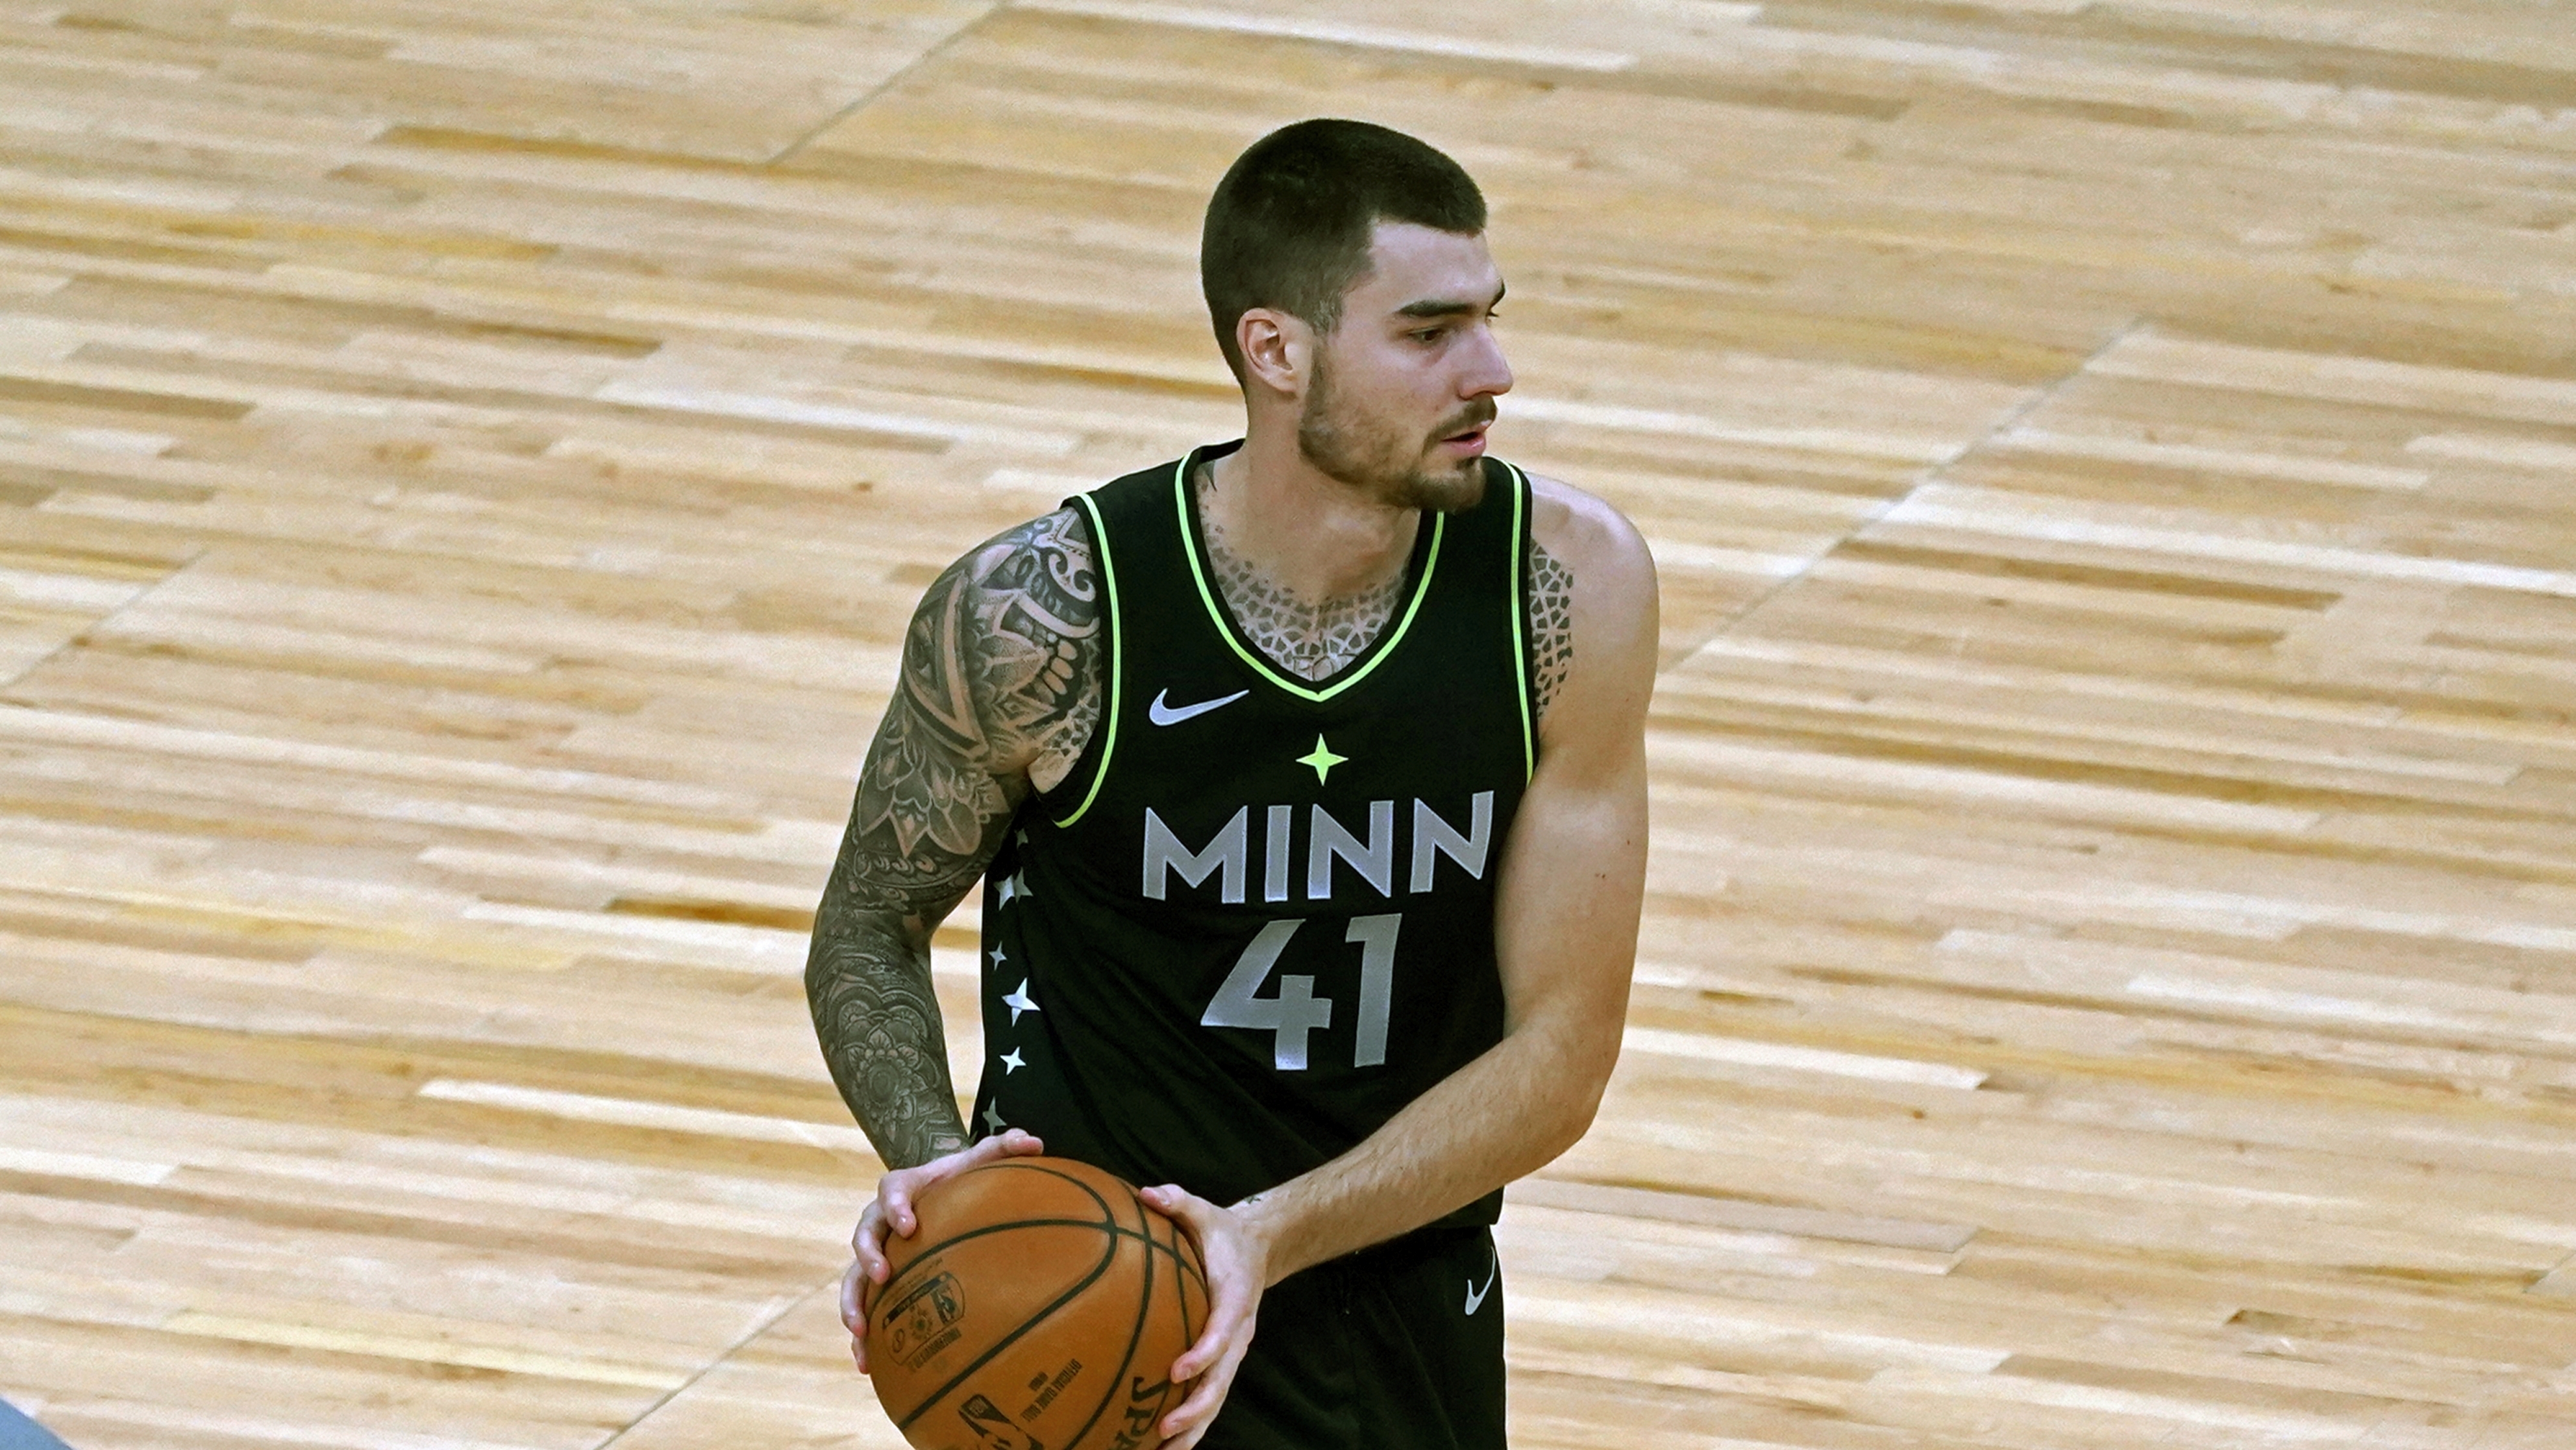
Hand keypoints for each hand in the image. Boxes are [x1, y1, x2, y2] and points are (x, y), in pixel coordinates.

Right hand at [840, 1128, 1043, 1371]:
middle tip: (882, 1274)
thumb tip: (1036, 1142)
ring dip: (853, 1302)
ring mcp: (877, 1251)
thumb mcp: (981, 1160)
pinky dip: (860, 1335)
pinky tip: (866, 1364)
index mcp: (905, 1188)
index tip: (909, 1225)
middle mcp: (882, 1220)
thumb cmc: (963, 1179)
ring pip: (853, 1277)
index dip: (896, 1206)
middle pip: (863, 1234)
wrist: (942, 1195)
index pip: (891, 1190)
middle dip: (869, 1255)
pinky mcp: (877, 1279)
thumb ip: (1005, 1147)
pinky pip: (862, 1305)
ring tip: (860, 1331)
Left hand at [1138, 1183, 1272, 1448]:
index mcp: (1236, 1298)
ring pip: (1217, 1399)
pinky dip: (1191, 1425)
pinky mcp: (1222, 1363)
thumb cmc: (1221, 1233)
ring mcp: (1232, 1353)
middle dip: (1196, 1408)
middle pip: (1223, 1380)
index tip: (1176, 1370)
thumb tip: (1147, 1193)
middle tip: (1164, 1427)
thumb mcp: (1204, 1211)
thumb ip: (1178, 1201)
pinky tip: (1160, 1447)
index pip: (1224, 1331)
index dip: (1204, 1353)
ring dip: (1194, 1429)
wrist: (1256, 1249)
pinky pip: (1208, 1398)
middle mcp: (1239, 1333)